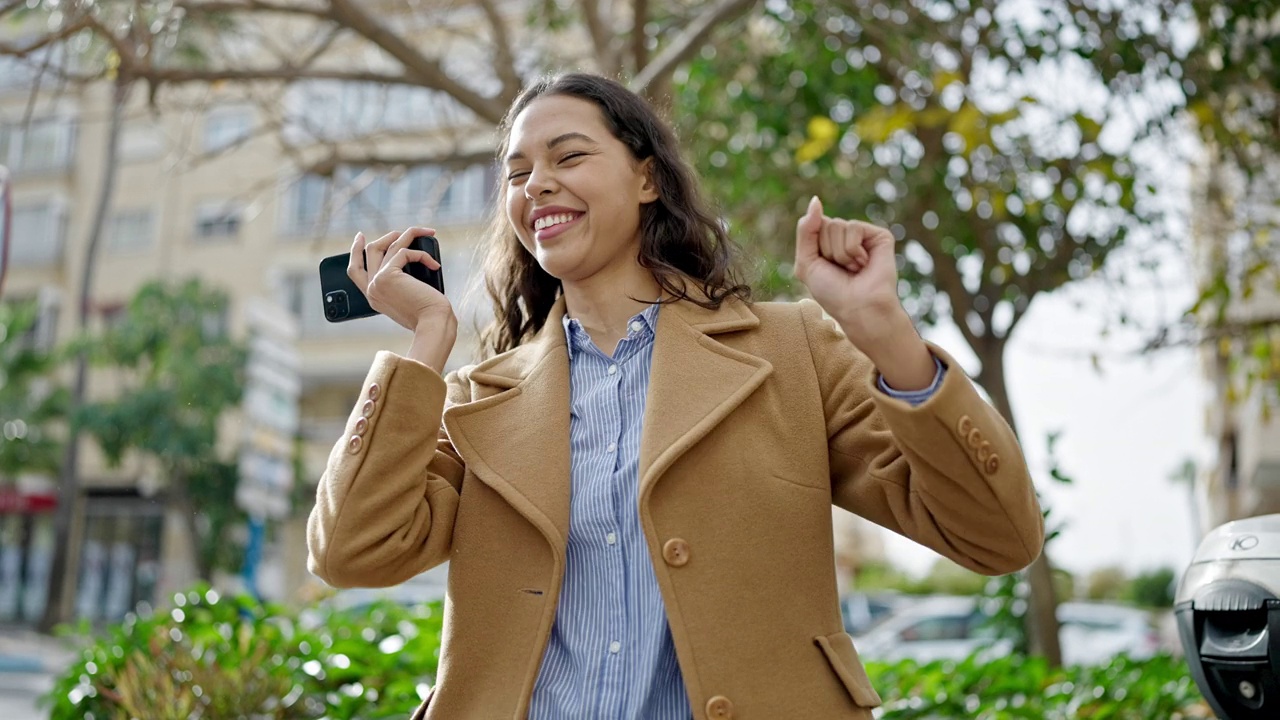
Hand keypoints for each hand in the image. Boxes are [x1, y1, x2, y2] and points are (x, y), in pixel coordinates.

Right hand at [348, 227, 454, 331]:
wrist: (433, 324)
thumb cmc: (429, 314)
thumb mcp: (409, 297)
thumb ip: (401, 281)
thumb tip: (405, 256)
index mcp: (374, 296)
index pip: (355, 270)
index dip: (355, 251)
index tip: (360, 236)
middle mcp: (371, 289)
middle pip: (370, 250)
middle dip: (388, 236)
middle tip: (407, 232)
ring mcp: (377, 282)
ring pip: (389, 245)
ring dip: (411, 234)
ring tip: (428, 233)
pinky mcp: (388, 276)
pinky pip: (405, 252)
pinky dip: (422, 255)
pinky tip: (434, 265)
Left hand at [794, 197, 934, 389]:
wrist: (859, 308)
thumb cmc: (833, 292)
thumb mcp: (807, 262)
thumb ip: (806, 230)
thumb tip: (816, 200)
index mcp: (827, 242)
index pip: (811, 225)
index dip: (814, 249)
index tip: (825, 268)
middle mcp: (845, 237)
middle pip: (824, 224)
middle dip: (827, 251)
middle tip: (841, 270)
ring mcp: (863, 235)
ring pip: (838, 226)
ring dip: (840, 253)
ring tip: (853, 269)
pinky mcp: (879, 235)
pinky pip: (853, 227)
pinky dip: (853, 250)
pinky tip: (864, 263)